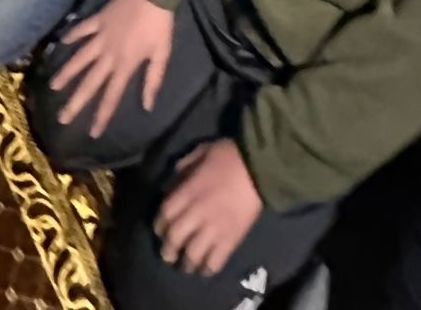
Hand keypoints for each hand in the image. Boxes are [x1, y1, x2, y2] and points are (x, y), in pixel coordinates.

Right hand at [50, 0, 173, 134]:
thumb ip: (153, 80)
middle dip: (76, 102)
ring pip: (80, 58)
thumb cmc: (160, 24)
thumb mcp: (162, 54)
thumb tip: (147, 106)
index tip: (92, 133)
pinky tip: (61, 41)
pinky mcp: (98, 19)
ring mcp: (100, 36)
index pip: (112, 96)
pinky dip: (71, 34)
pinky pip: (82, 29)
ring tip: (53, 86)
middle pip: (90, 82)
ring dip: (67, 72)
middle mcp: (109, 54)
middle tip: (62, 118)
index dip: (102, 115)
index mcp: (125, 64)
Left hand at [155, 139, 262, 276]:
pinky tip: (205, 268)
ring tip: (186, 266)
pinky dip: (208, 268)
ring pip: (193, 254)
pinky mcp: (231, 239)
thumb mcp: (202, 151)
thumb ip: (185, 166)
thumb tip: (172, 182)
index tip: (160, 230)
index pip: (165, 214)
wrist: (260, 167)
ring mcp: (215, 228)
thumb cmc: (230, 156)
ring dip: (186, 263)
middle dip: (168, 250)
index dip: (159, 225)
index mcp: (189, 191)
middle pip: (175, 238)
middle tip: (168, 255)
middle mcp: (198, 213)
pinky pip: (215, 261)